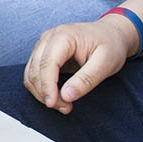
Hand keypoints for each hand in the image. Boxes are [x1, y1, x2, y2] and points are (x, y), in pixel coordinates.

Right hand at [21, 13, 139, 113]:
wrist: (111, 34)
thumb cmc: (110, 45)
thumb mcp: (106, 63)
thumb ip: (86, 80)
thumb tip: (66, 96)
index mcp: (64, 36)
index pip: (47, 63)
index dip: (47, 86)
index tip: (54, 104)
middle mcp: (49, 38)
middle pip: (35, 70)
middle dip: (45, 93)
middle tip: (65, 108)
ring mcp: (44, 45)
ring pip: (31, 74)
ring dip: (42, 93)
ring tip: (63, 105)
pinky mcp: (43, 54)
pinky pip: (34, 74)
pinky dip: (41, 88)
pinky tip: (57, 96)